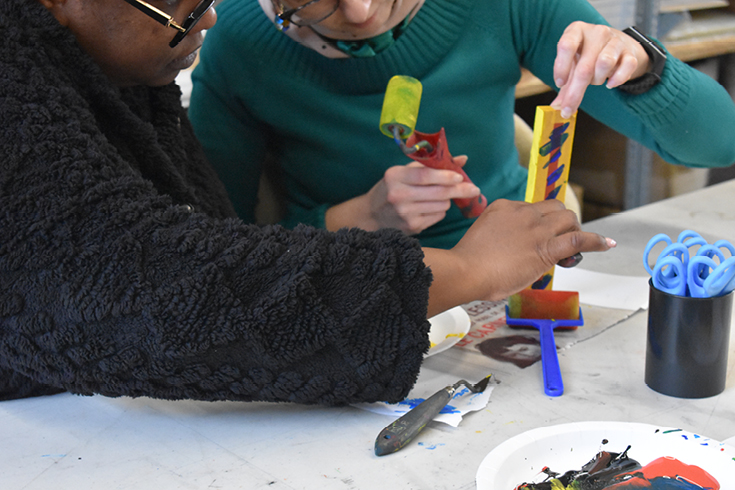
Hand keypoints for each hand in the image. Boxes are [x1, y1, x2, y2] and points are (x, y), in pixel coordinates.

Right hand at [325, 157, 480, 234]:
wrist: (371, 215)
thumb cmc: (391, 188)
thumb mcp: (404, 172)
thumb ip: (431, 164)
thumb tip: (462, 159)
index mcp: (395, 176)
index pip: (426, 175)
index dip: (446, 176)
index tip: (460, 176)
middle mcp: (398, 195)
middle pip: (438, 193)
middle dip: (459, 190)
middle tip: (474, 189)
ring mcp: (404, 213)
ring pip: (441, 206)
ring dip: (446, 200)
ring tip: (439, 197)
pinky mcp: (411, 227)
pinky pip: (437, 217)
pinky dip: (439, 212)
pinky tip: (430, 208)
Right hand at [423, 199, 614, 315]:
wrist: (466, 271)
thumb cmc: (467, 264)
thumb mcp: (481, 238)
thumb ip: (497, 238)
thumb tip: (506, 253)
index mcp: (503, 207)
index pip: (531, 208)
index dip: (539, 222)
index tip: (537, 236)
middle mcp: (523, 212)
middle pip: (554, 207)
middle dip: (561, 222)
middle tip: (560, 239)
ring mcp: (536, 228)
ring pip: (568, 219)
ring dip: (574, 231)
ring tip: (575, 246)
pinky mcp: (546, 247)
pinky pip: (579, 240)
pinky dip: (596, 241)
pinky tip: (606, 245)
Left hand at [551, 21, 650, 118]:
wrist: (617, 45)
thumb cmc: (588, 55)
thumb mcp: (573, 64)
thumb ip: (564, 85)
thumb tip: (556, 106)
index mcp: (577, 30)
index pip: (566, 45)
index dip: (561, 67)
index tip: (559, 84)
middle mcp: (597, 32)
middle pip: (584, 66)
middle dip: (575, 92)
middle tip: (567, 110)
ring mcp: (615, 41)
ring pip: (605, 64)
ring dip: (597, 80)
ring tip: (595, 80)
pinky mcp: (630, 52)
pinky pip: (626, 67)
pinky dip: (617, 79)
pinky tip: (611, 83)